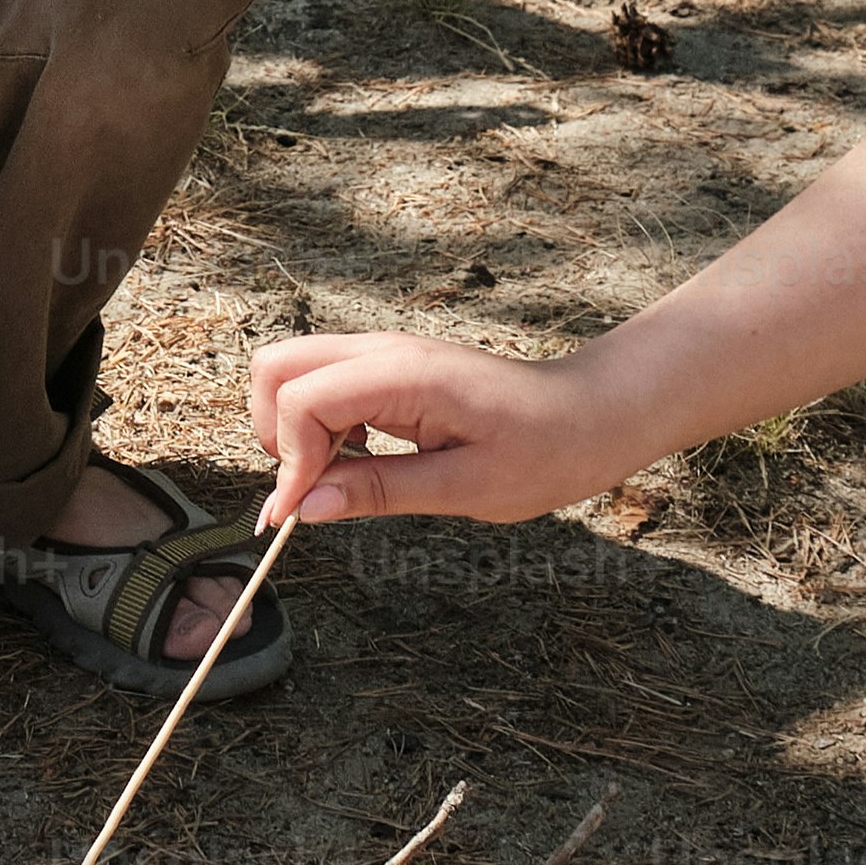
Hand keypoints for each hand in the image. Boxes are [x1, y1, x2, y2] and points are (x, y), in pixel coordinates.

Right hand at [247, 330, 616, 525]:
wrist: (590, 416)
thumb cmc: (544, 451)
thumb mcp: (465, 488)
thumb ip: (380, 491)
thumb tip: (306, 507)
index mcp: (403, 374)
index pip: (301, 400)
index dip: (290, 462)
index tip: (303, 513)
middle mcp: (384, 351)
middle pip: (276, 366)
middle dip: (275, 430)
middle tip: (313, 485)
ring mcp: (384, 355)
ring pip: (291, 370)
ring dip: (294, 427)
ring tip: (338, 476)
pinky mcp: (388, 370)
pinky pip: (323, 383)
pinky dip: (317, 423)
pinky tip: (358, 459)